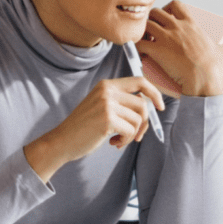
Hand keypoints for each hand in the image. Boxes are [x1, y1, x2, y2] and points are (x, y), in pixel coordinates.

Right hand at [24, 77, 164, 182]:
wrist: (62, 141)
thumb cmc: (84, 127)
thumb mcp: (101, 106)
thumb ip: (122, 102)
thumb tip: (151, 107)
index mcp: (107, 85)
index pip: (140, 81)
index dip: (154, 93)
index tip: (160, 107)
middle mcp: (107, 91)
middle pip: (143, 104)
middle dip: (144, 123)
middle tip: (136, 136)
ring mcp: (107, 104)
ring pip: (138, 119)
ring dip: (132, 134)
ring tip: (118, 139)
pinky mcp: (107, 119)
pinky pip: (131, 130)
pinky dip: (125, 140)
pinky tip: (112, 143)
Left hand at [135, 0, 222, 96]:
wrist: (204, 78)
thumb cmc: (214, 68)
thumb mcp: (222, 52)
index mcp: (191, 24)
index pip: (176, 5)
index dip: (168, 8)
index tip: (167, 16)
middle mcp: (176, 27)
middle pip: (156, 13)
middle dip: (152, 20)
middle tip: (153, 31)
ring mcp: (165, 38)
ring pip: (146, 26)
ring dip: (143, 32)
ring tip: (146, 42)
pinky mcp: (157, 50)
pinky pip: (140, 43)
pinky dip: (137, 47)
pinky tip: (139, 53)